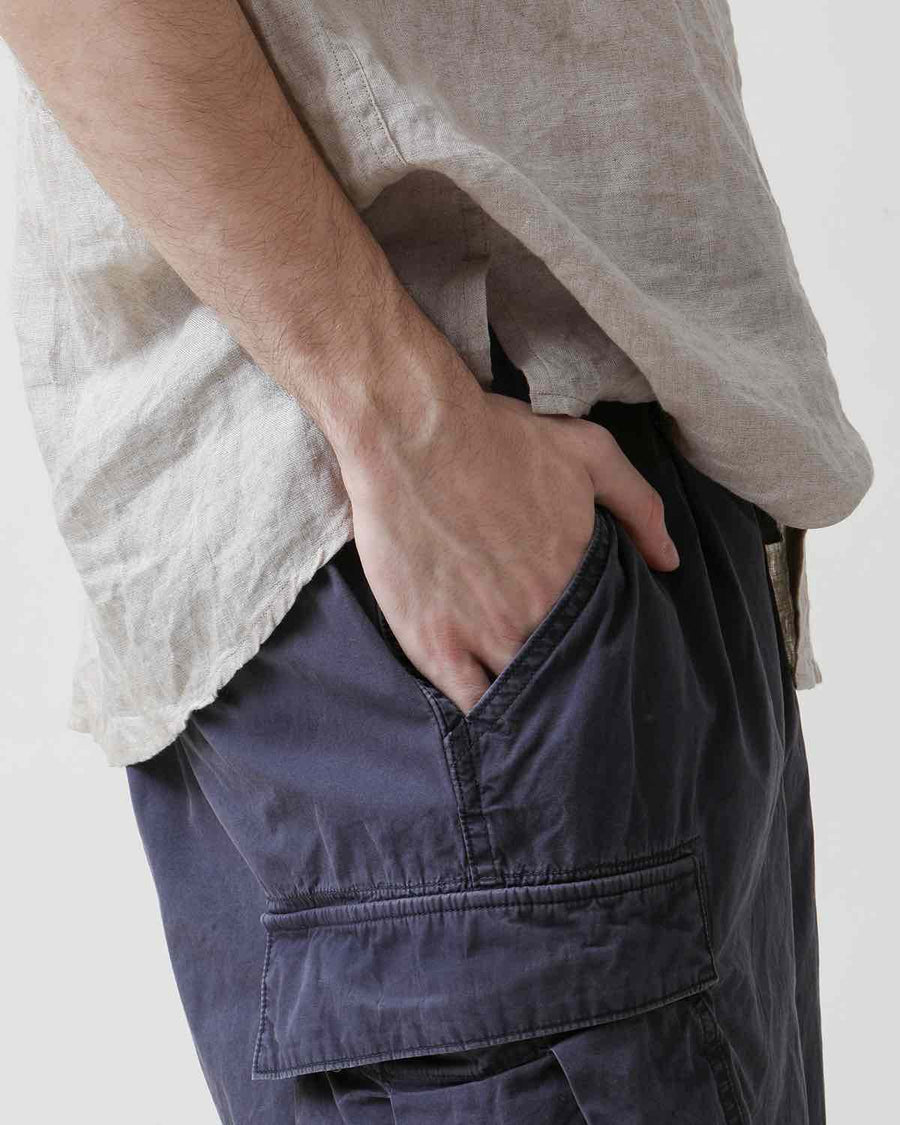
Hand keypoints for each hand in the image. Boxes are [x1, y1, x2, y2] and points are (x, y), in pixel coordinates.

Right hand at [339, 389, 678, 716]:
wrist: (414, 434)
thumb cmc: (499, 438)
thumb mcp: (589, 452)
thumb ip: (639, 505)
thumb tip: (668, 560)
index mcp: (576, 578)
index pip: (606, 637)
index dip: (605, 650)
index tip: (601, 654)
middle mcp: (537, 616)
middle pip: (567, 674)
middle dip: (573, 684)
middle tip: (572, 691)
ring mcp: (483, 636)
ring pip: (522, 695)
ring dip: (532, 706)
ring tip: (536, 715)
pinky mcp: (434, 644)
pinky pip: (467, 702)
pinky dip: (483, 715)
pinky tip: (492, 719)